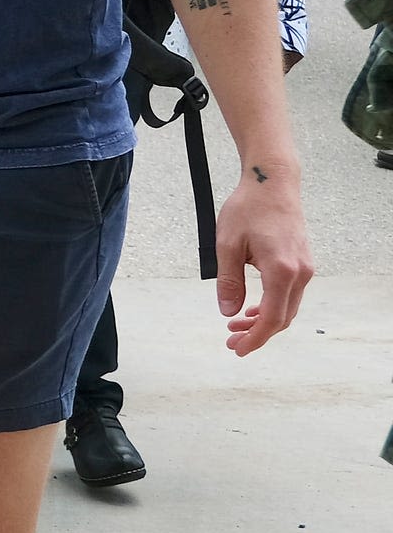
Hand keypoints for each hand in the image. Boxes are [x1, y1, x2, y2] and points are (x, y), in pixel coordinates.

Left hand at [212, 168, 311, 355]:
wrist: (272, 183)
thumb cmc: (248, 209)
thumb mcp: (227, 245)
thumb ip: (228, 281)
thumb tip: (227, 312)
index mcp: (282, 270)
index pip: (272, 318)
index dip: (255, 338)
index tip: (237, 349)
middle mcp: (300, 272)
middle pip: (283, 317)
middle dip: (258, 334)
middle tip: (231, 341)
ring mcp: (305, 267)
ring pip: (287, 307)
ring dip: (264, 320)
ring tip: (235, 325)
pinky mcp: (303, 262)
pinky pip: (290, 294)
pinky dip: (272, 306)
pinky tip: (252, 308)